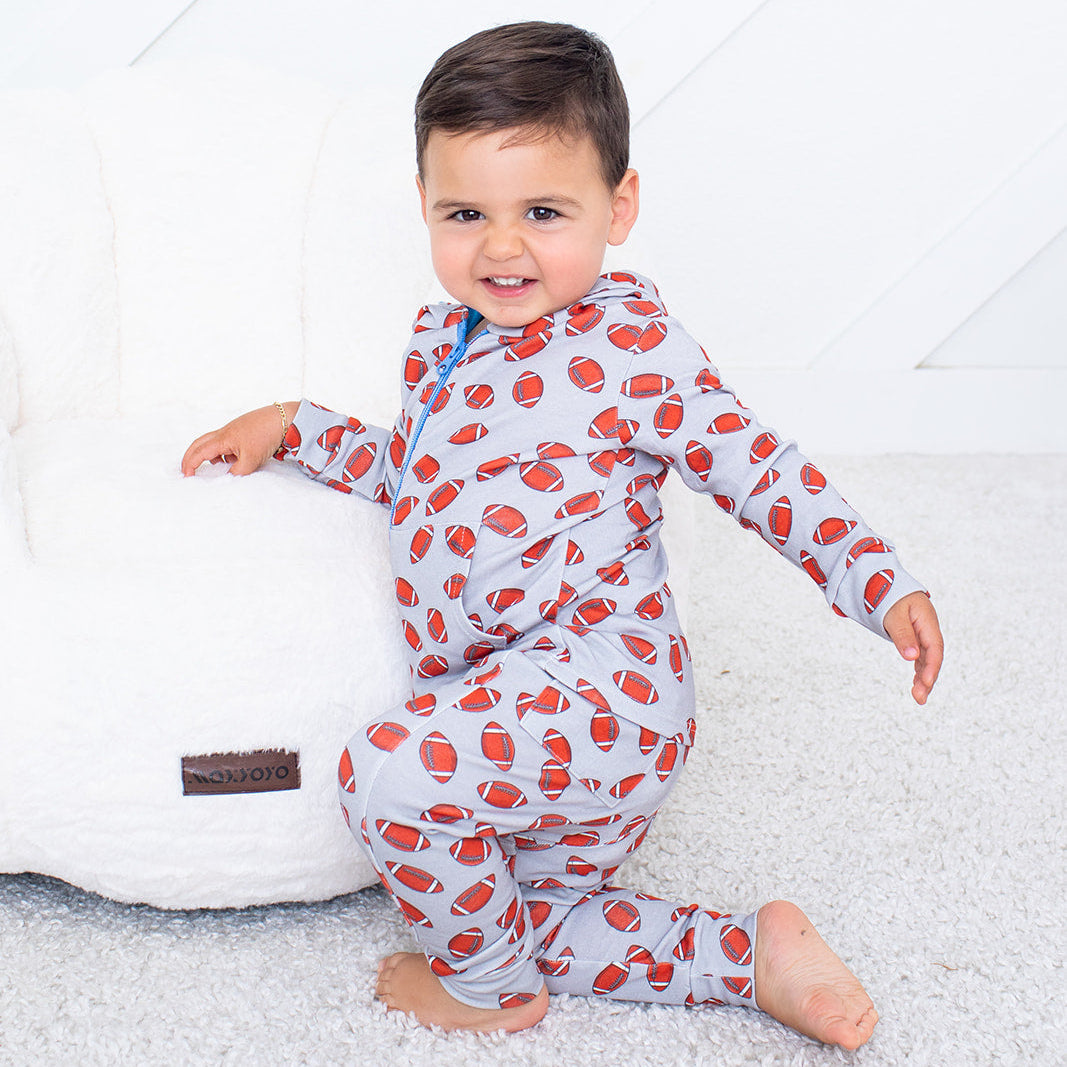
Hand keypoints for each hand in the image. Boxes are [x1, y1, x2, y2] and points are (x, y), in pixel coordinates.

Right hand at [180, 403, 296, 476]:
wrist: (283, 419)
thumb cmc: (266, 435)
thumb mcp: (251, 460)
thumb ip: (237, 472)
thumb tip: (229, 477)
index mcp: (223, 439)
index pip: (200, 452)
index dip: (191, 464)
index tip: (187, 476)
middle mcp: (224, 432)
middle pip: (199, 443)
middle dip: (190, 456)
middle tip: (186, 469)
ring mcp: (233, 430)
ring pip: (212, 442)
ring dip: (208, 454)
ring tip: (215, 466)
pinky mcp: (242, 430)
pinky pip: (225, 441)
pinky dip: (223, 451)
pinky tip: (234, 459)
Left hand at [883, 592, 943, 704]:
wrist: (887, 585)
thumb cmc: (890, 596)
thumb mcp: (894, 614)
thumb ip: (903, 634)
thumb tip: (912, 656)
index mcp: (927, 621)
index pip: (934, 648)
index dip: (932, 667)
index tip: (926, 683)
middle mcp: (928, 630)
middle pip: (932, 657)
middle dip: (928, 679)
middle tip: (920, 698)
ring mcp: (923, 635)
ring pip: (926, 660)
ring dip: (924, 678)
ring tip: (919, 697)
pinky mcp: (916, 638)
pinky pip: (921, 657)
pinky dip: (919, 670)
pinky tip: (918, 684)